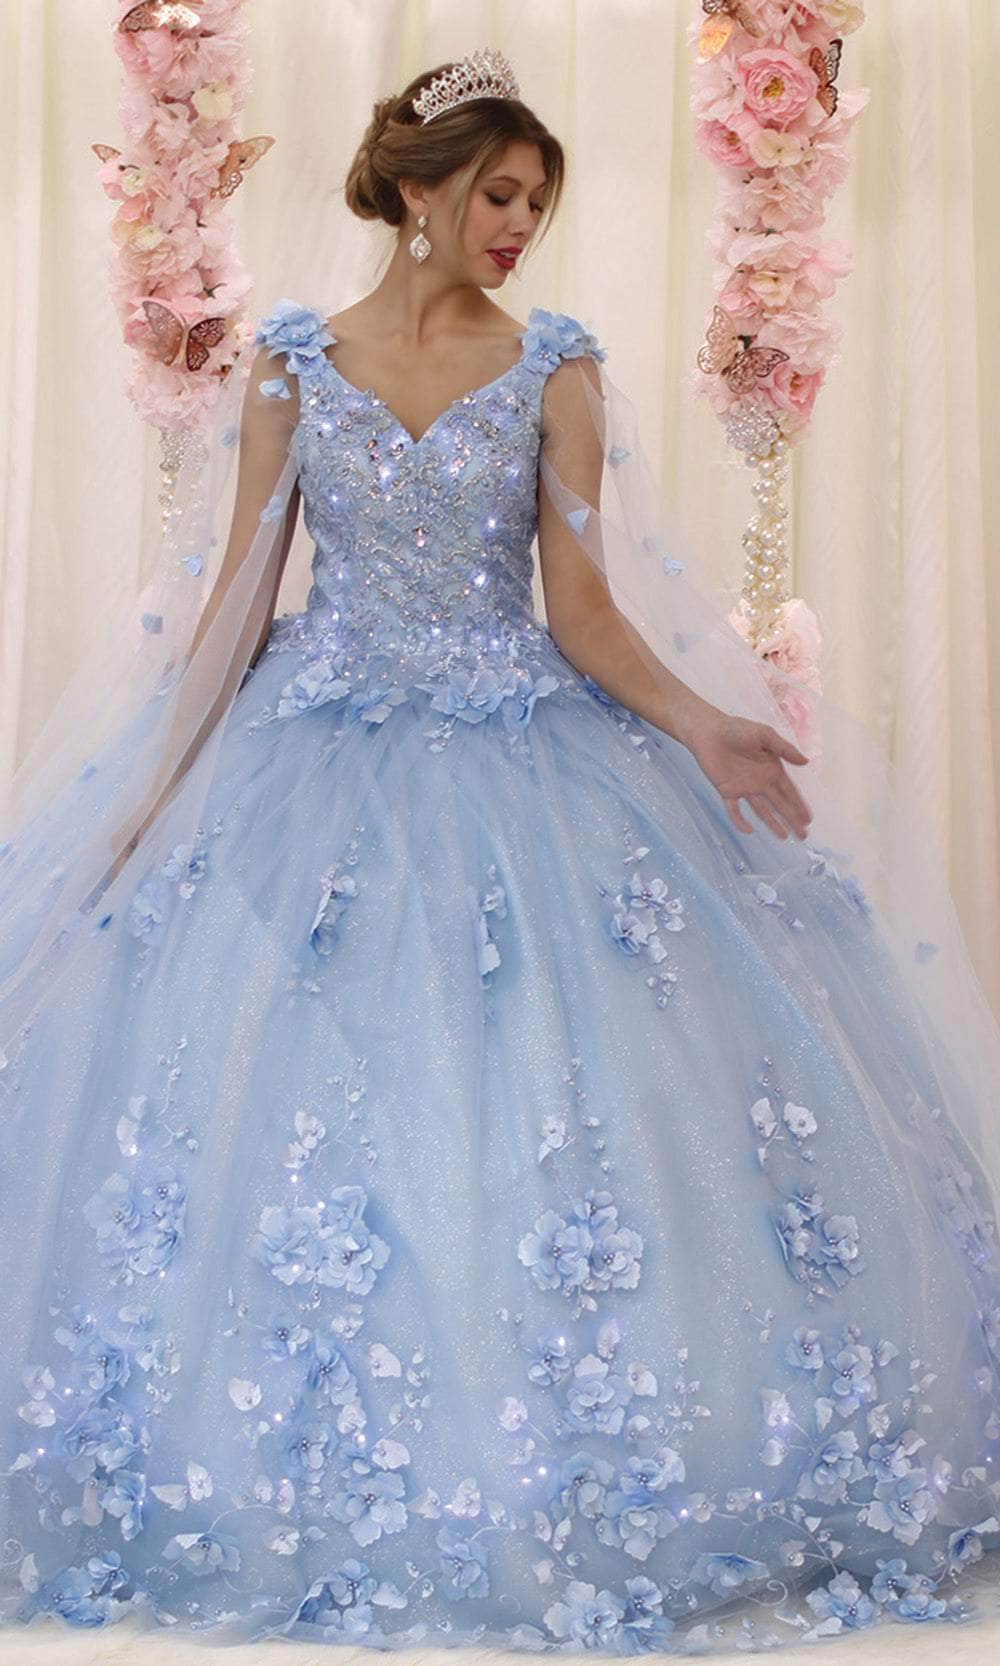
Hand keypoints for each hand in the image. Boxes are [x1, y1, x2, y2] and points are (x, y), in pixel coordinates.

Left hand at [684, 709, 812, 840]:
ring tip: (784, 837)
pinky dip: (740, 821)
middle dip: (791, 819)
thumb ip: (784, 748)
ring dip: (773, 823)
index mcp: (772, 769)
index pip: (789, 792)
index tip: (808, 819)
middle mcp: (761, 781)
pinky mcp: (727, 790)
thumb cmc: (737, 729)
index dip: (799, 805)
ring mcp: (744, 787)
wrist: (708, 731)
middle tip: (803, 835)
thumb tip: (806, 762)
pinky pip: (734, 810)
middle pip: (779, 804)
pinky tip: (749, 831)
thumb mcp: (764, 734)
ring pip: (762, 810)